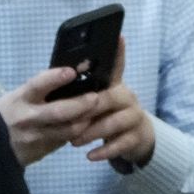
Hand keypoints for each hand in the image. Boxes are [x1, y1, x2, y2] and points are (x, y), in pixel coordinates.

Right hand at [0, 67, 102, 165]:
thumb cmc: (8, 113)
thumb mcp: (18, 97)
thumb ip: (41, 90)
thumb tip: (74, 74)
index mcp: (20, 99)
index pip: (37, 85)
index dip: (55, 78)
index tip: (71, 71)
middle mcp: (28, 118)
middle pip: (59, 112)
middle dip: (81, 104)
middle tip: (96, 97)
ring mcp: (36, 136)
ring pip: (67, 130)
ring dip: (86, 122)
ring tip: (99, 113)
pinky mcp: (42, 151)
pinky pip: (65, 141)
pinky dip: (79, 133)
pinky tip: (90, 126)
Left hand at [69, 38, 154, 168]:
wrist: (134, 137)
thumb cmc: (105, 114)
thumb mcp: (95, 100)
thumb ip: (81, 91)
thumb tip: (57, 80)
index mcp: (113, 85)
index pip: (116, 65)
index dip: (118, 52)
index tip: (118, 37)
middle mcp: (126, 97)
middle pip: (107, 98)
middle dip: (85, 109)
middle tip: (68, 120)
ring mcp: (134, 116)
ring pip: (113, 122)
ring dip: (91, 132)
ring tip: (74, 142)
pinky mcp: (137, 136)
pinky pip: (120, 144)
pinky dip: (104, 150)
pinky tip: (90, 156)